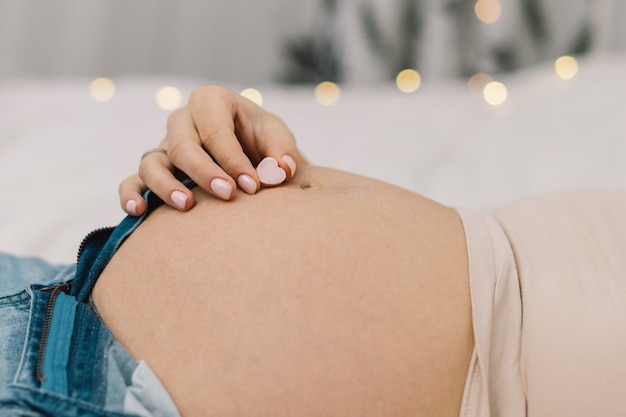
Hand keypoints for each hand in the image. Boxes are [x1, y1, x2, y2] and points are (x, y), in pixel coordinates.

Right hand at [119, 85, 305, 215]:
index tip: (253, 186)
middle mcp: (182, 120)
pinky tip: (139, 212)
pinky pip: (133, 180)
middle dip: (205, 172)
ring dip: (166, 185)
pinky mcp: (155, 170)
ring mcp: (164, 145)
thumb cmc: (262, 141)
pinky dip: (131, 195)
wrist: (250, 152)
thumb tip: (282, 170)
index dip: (233, 159)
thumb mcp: (278, 138)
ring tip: (187, 206)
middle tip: (228, 195)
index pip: (216, 129)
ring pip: (153, 162)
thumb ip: (282, 151)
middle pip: (182, 145)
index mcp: (211, 101)